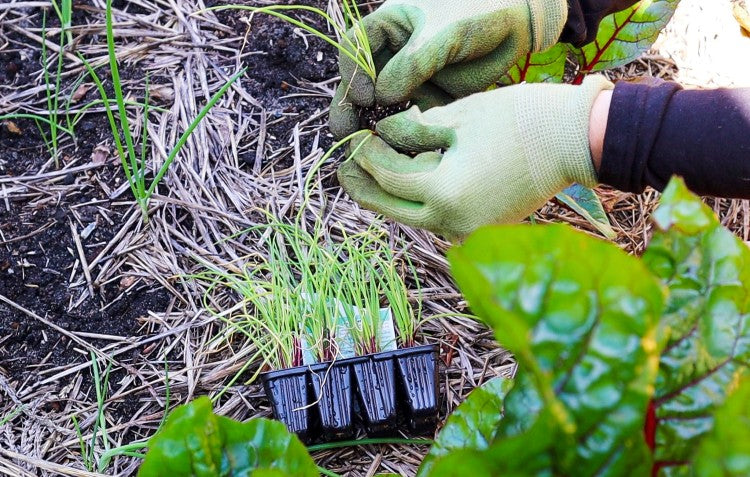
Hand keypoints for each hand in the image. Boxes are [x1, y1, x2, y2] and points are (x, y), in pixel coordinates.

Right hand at [329, 0, 568, 138]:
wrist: (519, 24)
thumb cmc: (480, 12)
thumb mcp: (444, 33)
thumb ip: (411, 64)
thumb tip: (381, 99)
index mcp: (389, 25)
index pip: (354, 49)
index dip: (353, 73)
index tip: (365, 96)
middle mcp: (393, 53)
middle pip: (360, 81)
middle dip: (351, 107)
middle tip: (345, 133)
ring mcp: (410, 77)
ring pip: (380, 105)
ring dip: (370, 126)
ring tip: (362, 149)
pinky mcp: (428, 98)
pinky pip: (406, 119)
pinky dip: (398, 135)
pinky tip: (393, 152)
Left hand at [338, 76, 613, 238]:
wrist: (573, 142)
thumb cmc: (518, 121)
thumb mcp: (456, 119)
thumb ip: (412, 133)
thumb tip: (383, 138)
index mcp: (445, 195)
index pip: (388, 179)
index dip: (366, 158)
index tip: (355, 141)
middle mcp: (454, 225)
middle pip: (394, 210)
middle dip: (366, 190)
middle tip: (343, 173)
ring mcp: (469, 233)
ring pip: (415, 218)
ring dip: (393, 198)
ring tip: (368, 179)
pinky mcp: (482, 231)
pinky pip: (439, 219)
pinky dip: (421, 203)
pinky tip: (408, 186)